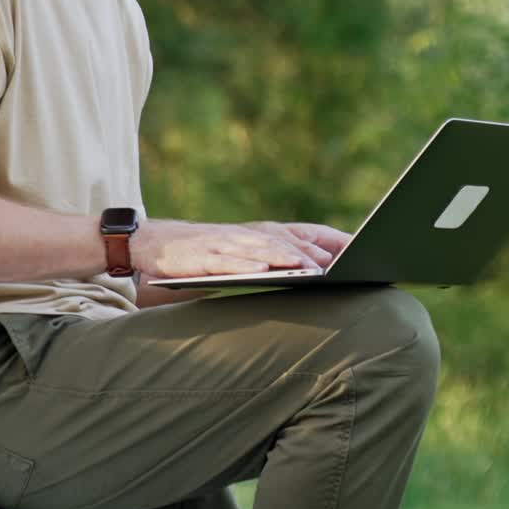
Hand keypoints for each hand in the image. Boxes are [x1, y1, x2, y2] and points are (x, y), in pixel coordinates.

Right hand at [133, 219, 346, 278]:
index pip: (299, 234)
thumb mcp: (240, 256)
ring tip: (308, 266)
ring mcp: (224, 244)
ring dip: (285, 257)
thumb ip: (270, 261)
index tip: (355, 250)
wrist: (152, 243)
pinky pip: (227, 261)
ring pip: (260, 249)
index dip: (326, 241)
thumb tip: (311, 273)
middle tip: (338, 262)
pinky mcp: (202, 256)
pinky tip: (262, 270)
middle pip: (285, 241)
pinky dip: (245, 264)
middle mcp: (245, 235)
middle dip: (312, 251)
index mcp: (258, 234)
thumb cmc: (203, 254)